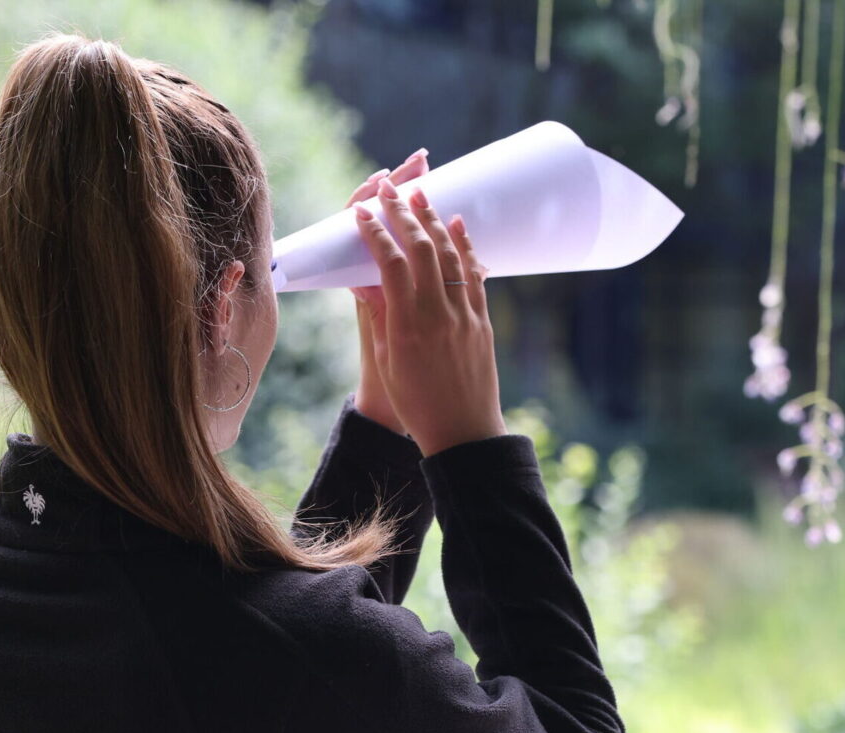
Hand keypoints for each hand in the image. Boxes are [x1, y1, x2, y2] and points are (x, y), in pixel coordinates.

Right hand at [351, 176, 505, 457]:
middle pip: (421, 249)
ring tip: (421, 192)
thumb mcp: (388, 362)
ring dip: (434, 219)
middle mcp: (437, 314)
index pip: (389, 263)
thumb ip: (381, 317)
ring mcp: (464, 315)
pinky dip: (466, 245)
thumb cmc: (417, 404)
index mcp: (406, 326)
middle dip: (403, 212)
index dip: (375, 232)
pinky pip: (474, 274)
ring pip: (451, 255)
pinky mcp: (482, 321)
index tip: (362, 212)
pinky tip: (457, 224)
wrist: (463, 434)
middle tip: (389, 186)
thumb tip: (367, 281)